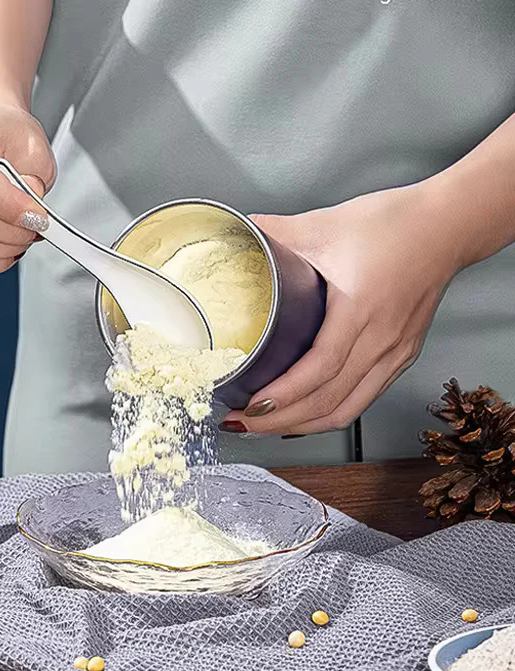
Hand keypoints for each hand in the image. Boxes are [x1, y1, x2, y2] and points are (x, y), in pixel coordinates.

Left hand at [222, 184, 461, 434]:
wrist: (449, 225)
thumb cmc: (395, 224)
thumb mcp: (326, 224)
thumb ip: (277, 232)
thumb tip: (240, 232)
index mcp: (361, 308)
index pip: (321, 368)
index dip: (284, 394)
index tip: (251, 405)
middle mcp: (382, 340)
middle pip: (329, 401)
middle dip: (281, 421)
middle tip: (242, 422)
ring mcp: (395, 353)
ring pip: (347, 410)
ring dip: (303, 425)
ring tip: (265, 426)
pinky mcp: (400, 357)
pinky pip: (363, 400)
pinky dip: (329, 414)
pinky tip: (303, 416)